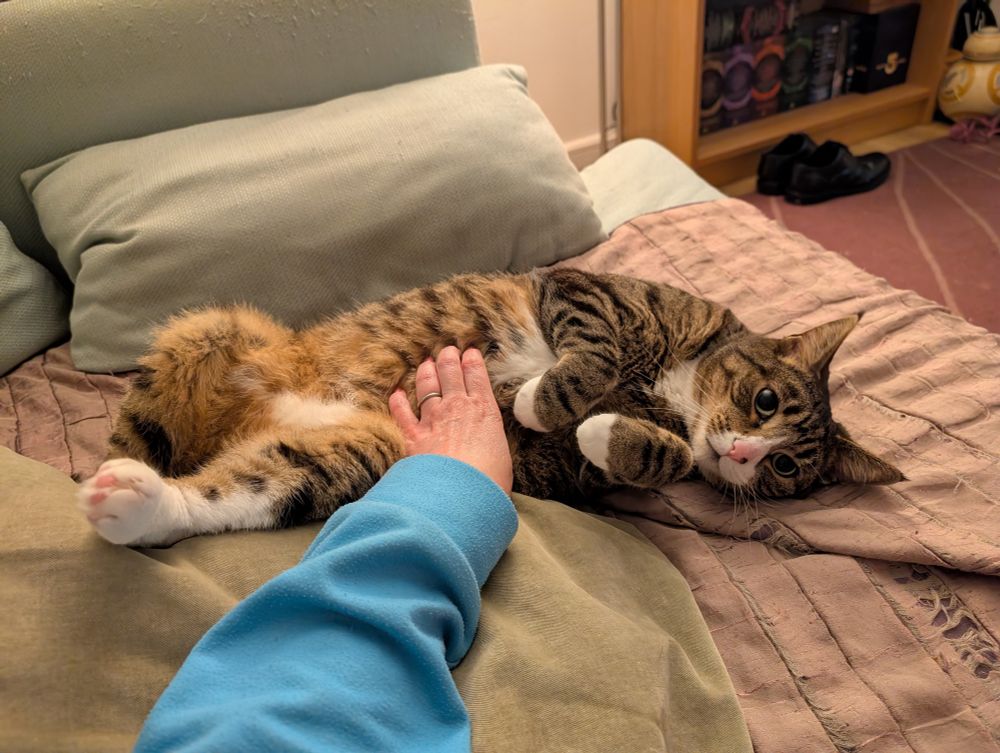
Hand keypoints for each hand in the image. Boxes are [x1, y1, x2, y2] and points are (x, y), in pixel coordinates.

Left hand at [389, 346, 512, 494]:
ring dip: (426, 371)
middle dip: (448, 357)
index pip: (477, 375)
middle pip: (450, 372)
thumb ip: (491, 439)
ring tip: (426, 362)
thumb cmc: (491, 479)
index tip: (470, 352)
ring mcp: (433, 419)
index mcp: (484, 410)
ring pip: (427, 385)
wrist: (461, 495)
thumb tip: (487, 441)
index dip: (472, 360)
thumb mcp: (502, 453)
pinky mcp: (413, 436)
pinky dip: (398, 401)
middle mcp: (457, 407)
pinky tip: (396, 393)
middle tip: (447, 350)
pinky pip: (401, 412)